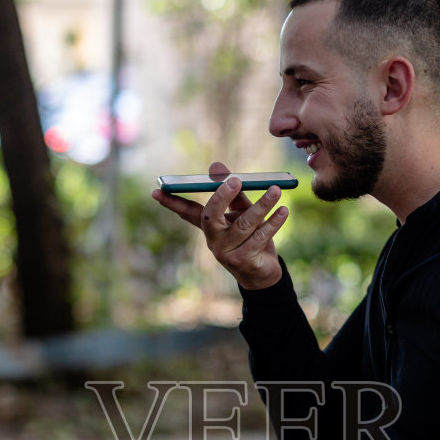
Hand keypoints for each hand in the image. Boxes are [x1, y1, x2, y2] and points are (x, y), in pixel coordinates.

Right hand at [151, 161, 288, 290]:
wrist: (263, 273)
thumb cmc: (251, 238)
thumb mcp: (242, 212)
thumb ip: (233, 191)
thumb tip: (215, 166)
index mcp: (210, 227)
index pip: (187, 212)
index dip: (172, 202)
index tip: (156, 190)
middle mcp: (213, 240)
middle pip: (210, 216)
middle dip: (221, 197)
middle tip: (235, 180)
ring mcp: (226, 253)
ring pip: (243, 225)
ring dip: (261, 205)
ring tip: (275, 190)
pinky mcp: (243, 262)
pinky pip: (260, 237)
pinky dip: (273, 222)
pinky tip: (283, 210)